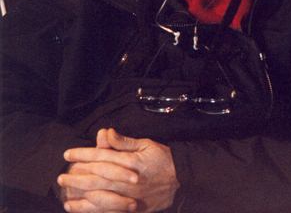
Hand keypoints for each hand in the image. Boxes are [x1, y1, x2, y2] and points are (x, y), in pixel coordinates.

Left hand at [60, 128, 179, 212]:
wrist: (181, 180)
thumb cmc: (163, 159)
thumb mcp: (146, 145)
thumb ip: (124, 142)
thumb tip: (106, 132)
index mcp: (130, 161)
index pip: (101, 156)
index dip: (83, 154)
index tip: (68, 153)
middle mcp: (127, 179)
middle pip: (96, 177)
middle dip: (76, 176)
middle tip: (61, 176)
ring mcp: (129, 195)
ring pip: (99, 196)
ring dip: (80, 196)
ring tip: (66, 194)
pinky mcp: (132, 208)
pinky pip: (108, 211)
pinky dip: (92, 210)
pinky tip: (79, 209)